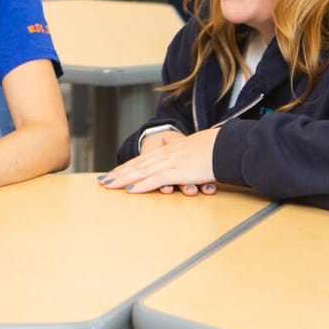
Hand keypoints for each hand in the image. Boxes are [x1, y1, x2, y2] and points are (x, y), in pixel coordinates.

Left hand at [99, 127, 220, 195]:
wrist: (225, 146)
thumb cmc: (212, 147)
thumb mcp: (191, 143)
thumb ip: (177, 143)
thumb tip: (168, 139)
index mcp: (168, 150)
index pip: (142, 159)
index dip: (126, 166)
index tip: (112, 173)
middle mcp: (166, 155)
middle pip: (137, 165)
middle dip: (119, 173)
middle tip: (102, 181)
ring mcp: (171, 163)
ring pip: (142, 172)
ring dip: (124, 179)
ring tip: (109, 185)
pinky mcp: (178, 172)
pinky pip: (156, 180)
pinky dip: (142, 185)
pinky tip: (131, 189)